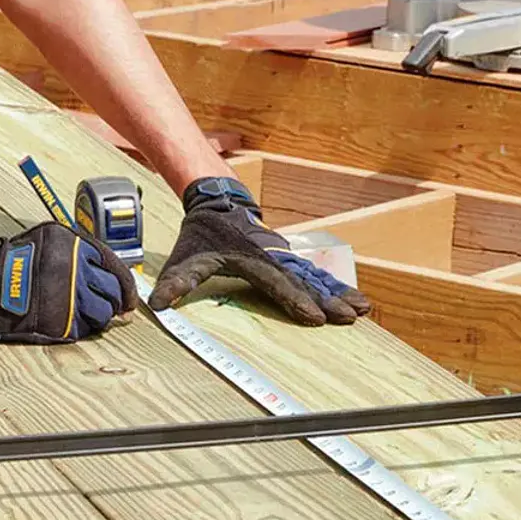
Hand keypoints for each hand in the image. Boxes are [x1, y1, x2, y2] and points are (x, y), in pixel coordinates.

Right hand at [0, 223, 137, 343]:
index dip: (126, 286)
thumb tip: (115, 278)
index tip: (130, 299)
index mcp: (73, 247)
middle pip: (113, 293)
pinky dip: (80, 327)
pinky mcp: (58, 322)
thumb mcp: (50, 242)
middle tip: (109, 308)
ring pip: (102, 314)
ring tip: (79, 312)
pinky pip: (83, 329)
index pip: (115, 267)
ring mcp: (67, 298)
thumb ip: (82, 254)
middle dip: (113, 302)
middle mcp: (73, 271)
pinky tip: (66, 320)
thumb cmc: (14, 264)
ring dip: (97, 317)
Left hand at [150, 177, 370, 325]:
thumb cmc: (202, 234)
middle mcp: (275, 258)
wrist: (218, 203)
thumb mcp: (186, 256)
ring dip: (339, 293)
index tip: (313, 317)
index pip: (276, 283)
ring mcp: (286, 257)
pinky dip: (336, 285)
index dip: (294, 301)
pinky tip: (356, 299)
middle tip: (349, 316)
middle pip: (304, 282)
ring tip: (362, 309)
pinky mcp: (291, 259)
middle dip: (328, 300)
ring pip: (316, 277)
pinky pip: (317, 274)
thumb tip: (158, 304)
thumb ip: (177, 281)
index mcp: (252, 259)